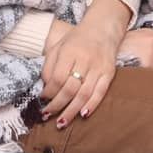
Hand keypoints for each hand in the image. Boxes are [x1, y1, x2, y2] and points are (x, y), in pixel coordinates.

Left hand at [40, 0, 126, 126]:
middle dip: (57, 105)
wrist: (102, 29)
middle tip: (47, 115)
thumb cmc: (76, 41)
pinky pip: (100, 93)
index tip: (42, 99)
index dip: (49, 92)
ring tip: (61, 123)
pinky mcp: (109, 73)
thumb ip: (49, 66)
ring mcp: (99, 67)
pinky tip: (83, 115)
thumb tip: (46, 89)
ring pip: (84, 94)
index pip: (57, 77)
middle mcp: (85, 59)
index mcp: (70, 51)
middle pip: (70, 88)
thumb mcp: (58, 47)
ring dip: (72, 111)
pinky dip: (92, 105)